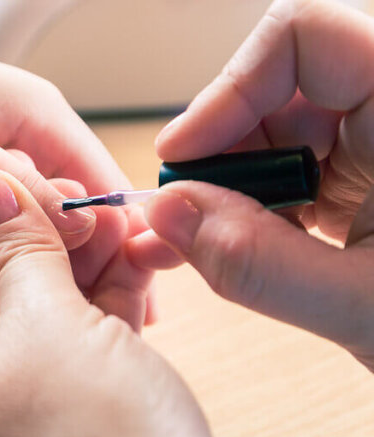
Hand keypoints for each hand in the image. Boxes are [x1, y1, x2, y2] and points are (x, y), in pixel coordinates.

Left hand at [0, 169, 257, 436]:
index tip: (23, 177)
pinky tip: (137, 265)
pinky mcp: (71, 409)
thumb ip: (16, 253)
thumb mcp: (49, 331)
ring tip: (123, 226)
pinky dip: (106, 300)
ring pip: (39, 304)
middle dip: (39, 235)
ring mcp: (18, 399)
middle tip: (87, 201)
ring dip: (80, 262)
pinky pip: (76, 336)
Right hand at [128, 0, 373, 368]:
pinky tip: (244, 246)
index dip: (230, 88)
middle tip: (182, 215)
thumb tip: (171, 216)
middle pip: (282, 88)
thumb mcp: (368, 311)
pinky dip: (257, 208)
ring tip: (203, 243)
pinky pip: (296, 170)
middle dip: (221, 152)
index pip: (309, 36)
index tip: (184, 154)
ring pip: (280, 132)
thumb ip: (258, 263)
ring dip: (230, 187)